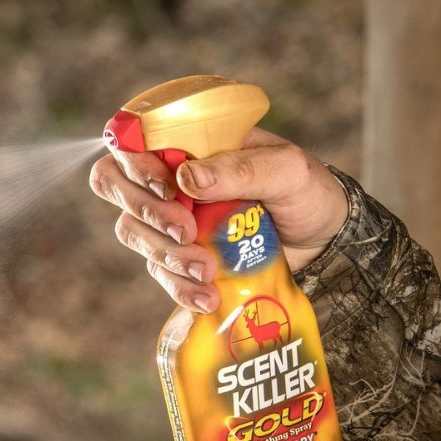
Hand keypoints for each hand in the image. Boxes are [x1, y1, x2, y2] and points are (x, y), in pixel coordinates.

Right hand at [89, 129, 348, 312]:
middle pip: (113, 185)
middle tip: (186, 230)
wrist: (326, 246)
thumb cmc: (306, 193)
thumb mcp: (287, 170)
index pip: (130, 143)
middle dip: (145, 210)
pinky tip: (206, 298)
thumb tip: (187, 175)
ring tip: (206, 270)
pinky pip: (159, 273)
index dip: (133, 163)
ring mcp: (167, 222)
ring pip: (132, 232)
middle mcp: (167, 180)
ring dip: (164, 252)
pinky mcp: (177, 261)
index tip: (167, 187)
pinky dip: (178, 287)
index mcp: (187, 145)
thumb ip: (239, 168)